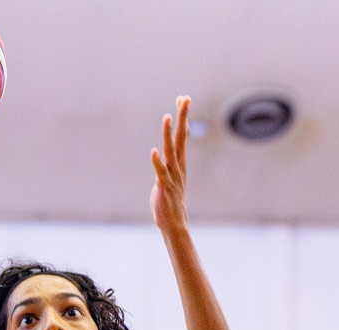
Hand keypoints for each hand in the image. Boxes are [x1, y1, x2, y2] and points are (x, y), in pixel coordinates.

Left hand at [150, 96, 191, 233]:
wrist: (173, 222)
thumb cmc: (169, 199)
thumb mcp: (169, 175)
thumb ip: (168, 162)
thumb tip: (165, 151)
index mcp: (179, 162)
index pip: (182, 135)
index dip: (182, 117)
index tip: (183, 98)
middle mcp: (178, 166)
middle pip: (180, 138)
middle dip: (182, 117)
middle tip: (184, 98)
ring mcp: (173, 176)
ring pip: (171, 152)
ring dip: (168, 135)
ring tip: (167, 118)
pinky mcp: (164, 188)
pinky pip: (161, 173)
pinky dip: (158, 163)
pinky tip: (154, 151)